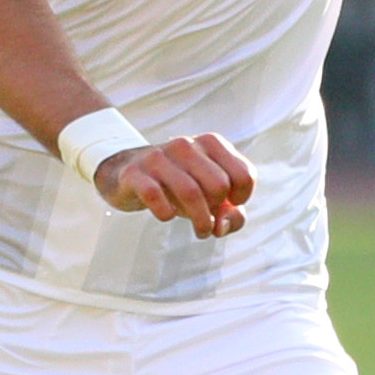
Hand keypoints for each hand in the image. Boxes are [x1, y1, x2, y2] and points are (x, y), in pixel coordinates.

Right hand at [97, 132, 254, 238]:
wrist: (130, 173)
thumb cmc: (180, 186)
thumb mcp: (211, 197)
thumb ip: (231, 215)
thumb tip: (221, 226)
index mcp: (211, 143)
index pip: (244, 174)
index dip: (241, 198)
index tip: (227, 206)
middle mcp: (186, 144)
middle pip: (219, 186)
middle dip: (217, 212)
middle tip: (208, 221)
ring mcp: (159, 157)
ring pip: (190, 192)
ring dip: (200, 221)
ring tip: (200, 231)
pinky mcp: (135, 173)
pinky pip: (155, 195)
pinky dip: (165, 213)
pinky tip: (167, 215)